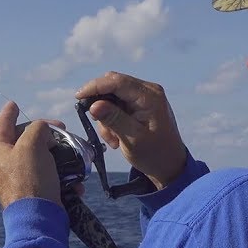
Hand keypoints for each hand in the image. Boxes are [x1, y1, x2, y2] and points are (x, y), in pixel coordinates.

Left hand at [0, 102, 65, 208]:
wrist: (39, 218)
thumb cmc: (31, 179)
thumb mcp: (33, 144)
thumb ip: (37, 128)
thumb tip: (45, 133)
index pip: (1, 124)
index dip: (9, 112)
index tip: (14, 104)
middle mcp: (2, 164)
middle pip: (23, 140)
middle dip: (44, 134)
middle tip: (60, 130)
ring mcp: (16, 179)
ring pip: (37, 157)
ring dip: (55, 154)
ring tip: (70, 154)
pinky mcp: (31, 191)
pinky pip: (45, 175)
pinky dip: (59, 174)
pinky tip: (72, 179)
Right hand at [75, 71, 186, 188]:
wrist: (169, 165)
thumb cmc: (154, 155)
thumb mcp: (132, 139)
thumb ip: (114, 120)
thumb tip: (93, 105)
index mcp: (150, 96)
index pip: (117, 82)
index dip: (95, 86)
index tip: (78, 97)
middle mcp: (148, 90)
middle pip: (113, 84)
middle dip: (100, 104)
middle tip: (98, 124)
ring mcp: (144, 96)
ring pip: (112, 96)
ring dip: (106, 116)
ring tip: (113, 139)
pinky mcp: (140, 104)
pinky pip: (117, 104)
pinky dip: (112, 119)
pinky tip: (117, 136)